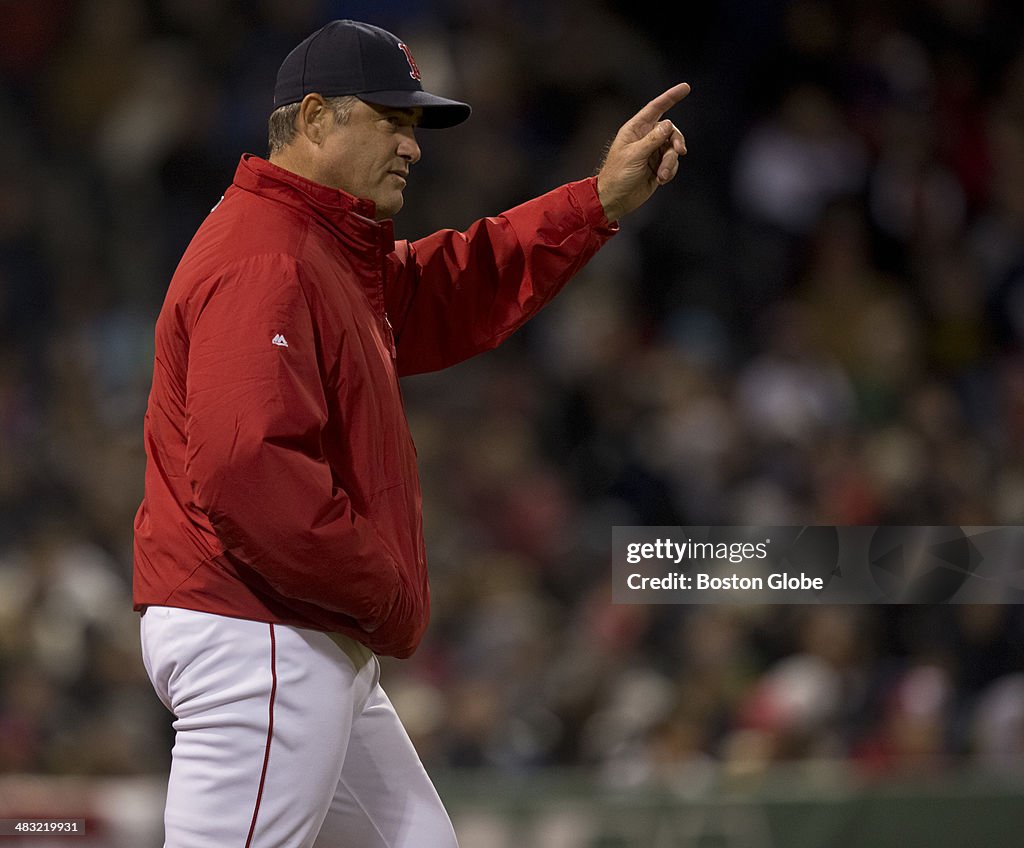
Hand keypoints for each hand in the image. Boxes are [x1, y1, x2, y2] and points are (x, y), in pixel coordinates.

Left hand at [596, 83, 689, 221]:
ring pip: (673, 149)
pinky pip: (673, 164)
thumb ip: (652, 140)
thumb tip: (669, 125)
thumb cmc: (618, 175)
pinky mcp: (658, 167)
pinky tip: (660, 180)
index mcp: (635, 129)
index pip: (655, 108)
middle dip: (676, 141)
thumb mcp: (634, 156)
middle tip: (680, 151)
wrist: (615, 200)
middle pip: (671, 131)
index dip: (670, 97)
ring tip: (662, 176)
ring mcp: (653, 152)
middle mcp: (646, 138)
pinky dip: (670, 171)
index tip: (686, 87)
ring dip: (670, 163)